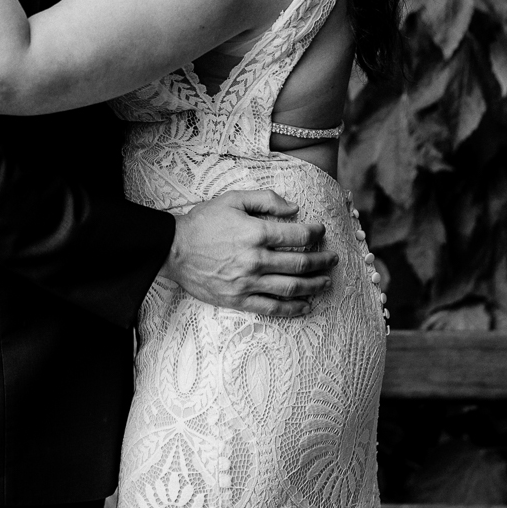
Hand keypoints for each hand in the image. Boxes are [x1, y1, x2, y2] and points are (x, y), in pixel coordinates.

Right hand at [165, 190, 335, 318]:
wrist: (173, 249)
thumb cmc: (203, 222)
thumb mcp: (232, 199)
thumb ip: (266, 199)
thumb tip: (294, 209)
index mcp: (256, 233)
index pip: (298, 234)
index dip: (315, 232)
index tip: (320, 231)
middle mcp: (256, 260)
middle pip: (301, 263)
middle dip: (322, 261)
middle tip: (333, 259)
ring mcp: (248, 283)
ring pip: (291, 287)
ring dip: (314, 285)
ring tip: (326, 282)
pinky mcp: (238, 299)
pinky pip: (272, 308)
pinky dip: (293, 308)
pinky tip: (306, 305)